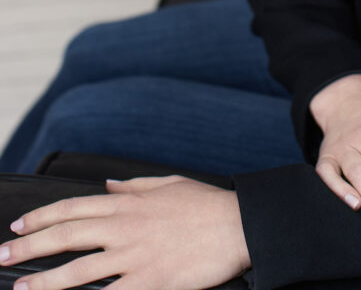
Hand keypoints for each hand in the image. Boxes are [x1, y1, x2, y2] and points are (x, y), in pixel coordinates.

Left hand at [0, 175, 249, 289]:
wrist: (237, 225)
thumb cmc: (205, 204)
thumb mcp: (167, 183)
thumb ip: (133, 185)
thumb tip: (109, 184)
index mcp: (128, 202)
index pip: (73, 207)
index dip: (42, 216)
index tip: (19, 226)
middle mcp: (124, 227)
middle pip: (66, 236)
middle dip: (28, 248)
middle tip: (3, 257)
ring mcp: (134, 256)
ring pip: (77, 271)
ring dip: (44, 281)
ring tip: (20, 287)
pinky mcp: (149, 283)